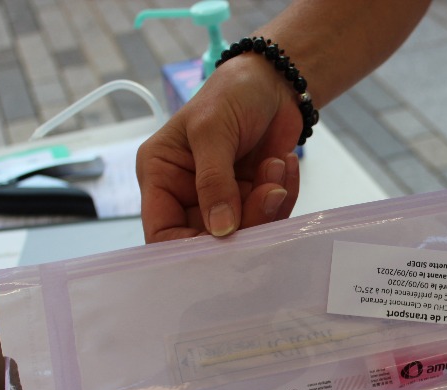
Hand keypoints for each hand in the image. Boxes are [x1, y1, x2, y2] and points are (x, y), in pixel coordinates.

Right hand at [136, 55, 302, 242]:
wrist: (273, 81)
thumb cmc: (230, 93)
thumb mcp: (212, 130)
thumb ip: (213, 181)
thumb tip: (221, 229)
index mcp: (161, 177)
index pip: (163, 234)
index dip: (188, 249)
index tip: (223, 243)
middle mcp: (188, 195)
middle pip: (210, 240)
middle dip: (245, 223)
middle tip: (269, 193)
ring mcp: (224, 199)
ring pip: (246, 232)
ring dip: (269, 204)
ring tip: (275, 165)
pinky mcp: (254, 198)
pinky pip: (271, 216)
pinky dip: (284, 195)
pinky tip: (285, 164)